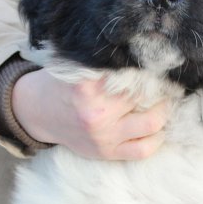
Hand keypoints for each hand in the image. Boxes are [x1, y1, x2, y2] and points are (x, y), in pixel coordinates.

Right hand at [12, 68, 167, 159]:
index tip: (156, 62)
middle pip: (146, 95)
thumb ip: (105, 62)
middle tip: (165, 81)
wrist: (38, 113)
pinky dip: (157, 138)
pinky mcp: (107, 152)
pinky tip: (157, 128)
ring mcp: (104, 136)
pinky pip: (143, 149)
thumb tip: (143, 51)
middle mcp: (97, 112)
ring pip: (152, 122)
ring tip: (164, 101)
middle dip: (159, 86)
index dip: (149, 66)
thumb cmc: (63, 84)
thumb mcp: (76, 66)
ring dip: (163, 110)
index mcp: (88, 86)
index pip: (133, 73)